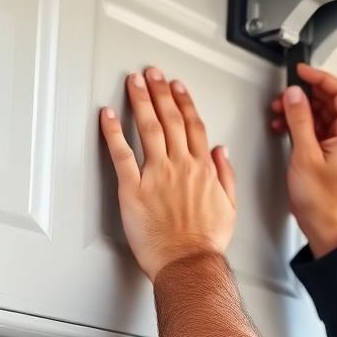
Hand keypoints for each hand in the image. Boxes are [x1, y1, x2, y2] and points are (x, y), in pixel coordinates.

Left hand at [100, 68, 235, 284]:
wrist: (188, 263)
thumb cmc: (205, 243)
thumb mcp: (229, 207)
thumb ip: (225, 176)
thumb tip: (220, 153)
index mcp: (202, 170)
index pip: (193, 126)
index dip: (185, 102)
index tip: (178, 87)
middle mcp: (180, 167)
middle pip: (170, 119)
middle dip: (160, 92)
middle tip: (152, 74)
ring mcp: (156, 176)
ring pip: (148, 128)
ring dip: (140, 101)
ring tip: (134, 82)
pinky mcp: (134, 190)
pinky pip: (121, 154)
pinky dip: (113, 132)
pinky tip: (108, 116)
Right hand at [269, 63, 336, 249]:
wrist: (325, 225)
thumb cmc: (321, 201)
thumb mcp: (305, 155)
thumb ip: (299, 120)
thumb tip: (295, 96)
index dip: (320, 77)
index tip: (302, 72)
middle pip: (331, 101)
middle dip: (306, 95)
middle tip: (286, 96)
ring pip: (323, 113)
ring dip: (301, 110)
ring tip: (281, 112)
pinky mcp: (333, 152)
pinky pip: (319, 128)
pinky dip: (302, 124)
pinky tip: (286, 126)